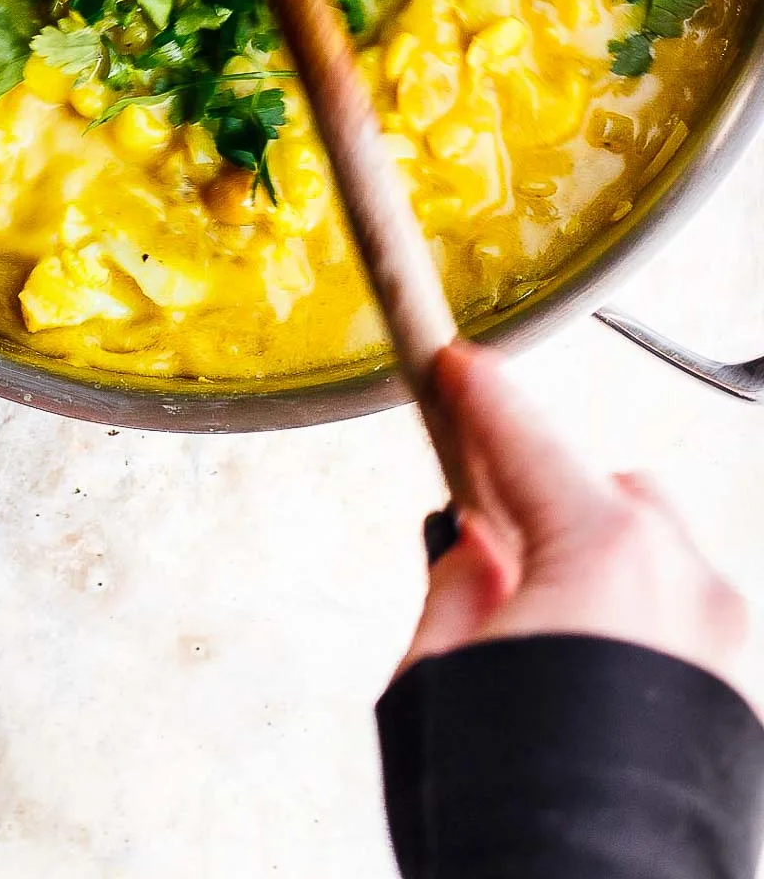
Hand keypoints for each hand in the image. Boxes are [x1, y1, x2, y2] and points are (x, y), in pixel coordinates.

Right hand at [400, 340, 749, 693]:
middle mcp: (686, 585)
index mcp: (607, 558)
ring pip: (657, 561)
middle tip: (493, 542)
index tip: (458, 366)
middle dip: (554, 504)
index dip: (479, 397)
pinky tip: (586, 676)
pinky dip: (634, 628)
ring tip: (541, 632)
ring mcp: (725, 644)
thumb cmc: (521, 803)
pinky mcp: (742, 699)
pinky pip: (681, 627)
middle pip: (611, 494)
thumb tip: (471, 555)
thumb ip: (455, 587)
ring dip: (601, 574)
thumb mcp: (435, 676)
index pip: (525, 442)